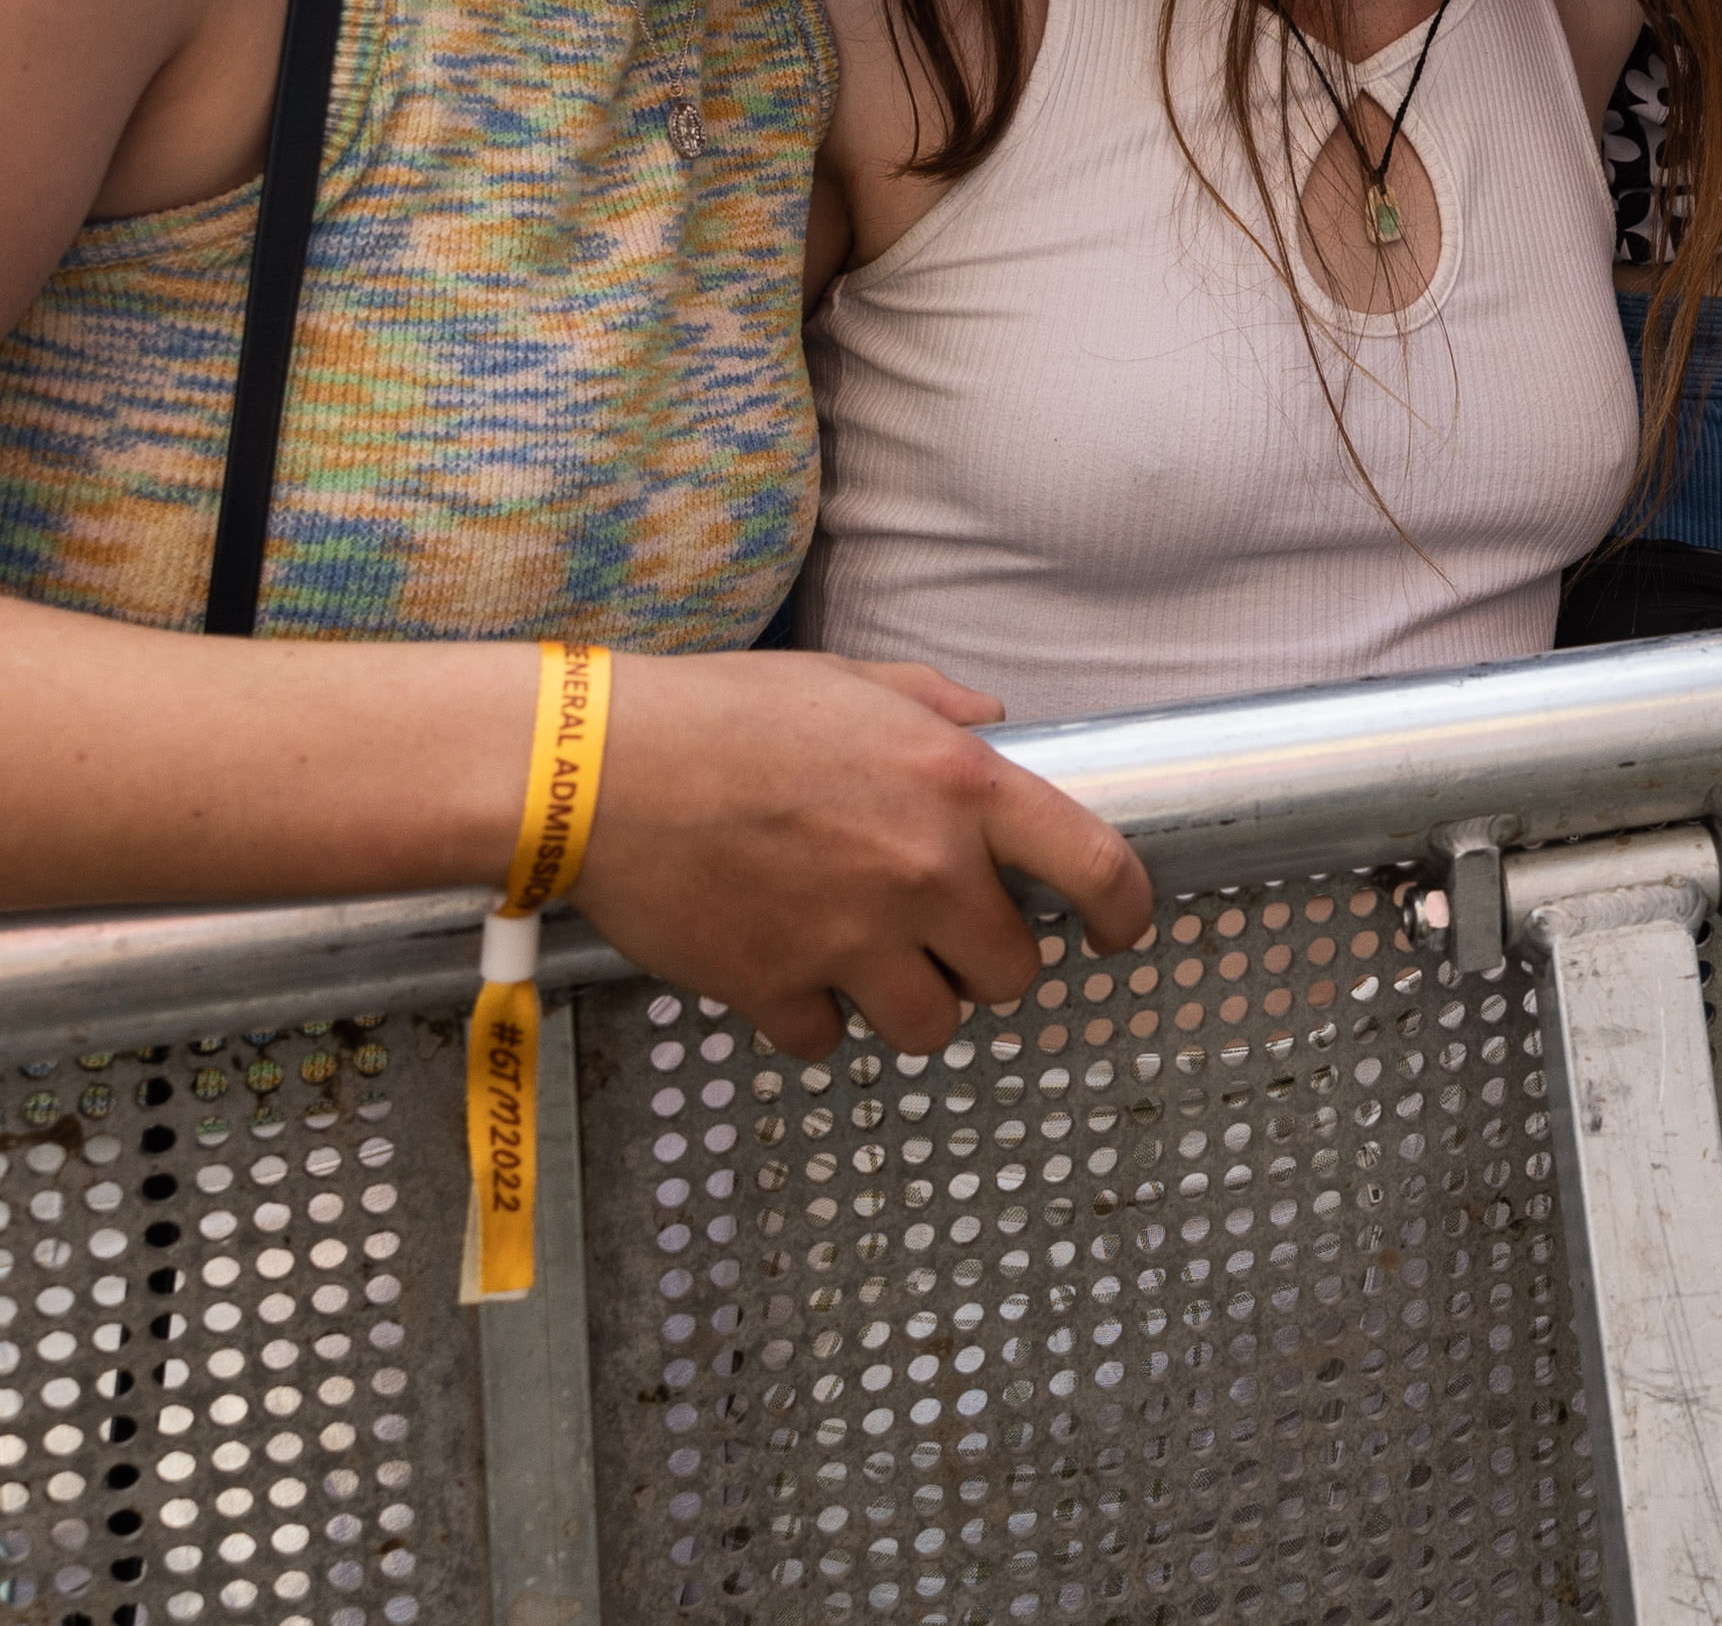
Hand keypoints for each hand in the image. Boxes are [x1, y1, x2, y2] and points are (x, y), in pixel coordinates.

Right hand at [567, 653, 1155, 1060]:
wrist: (596, 770)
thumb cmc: (722, 713)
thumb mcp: (851, 681)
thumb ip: (936, 708)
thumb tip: (994, 723)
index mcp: (957, 785)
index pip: (1093, 864)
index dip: (1125, 911)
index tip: (1119, 933)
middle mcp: (923, 870)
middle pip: (1011, 972)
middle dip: (985, 961)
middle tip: (941, 934)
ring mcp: (852, 940)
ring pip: (932, 1024)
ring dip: (911, 1002)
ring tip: (866, 959)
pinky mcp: (778, 990)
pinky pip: (829, 1041)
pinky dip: (814, 1018)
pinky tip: (786, 969)